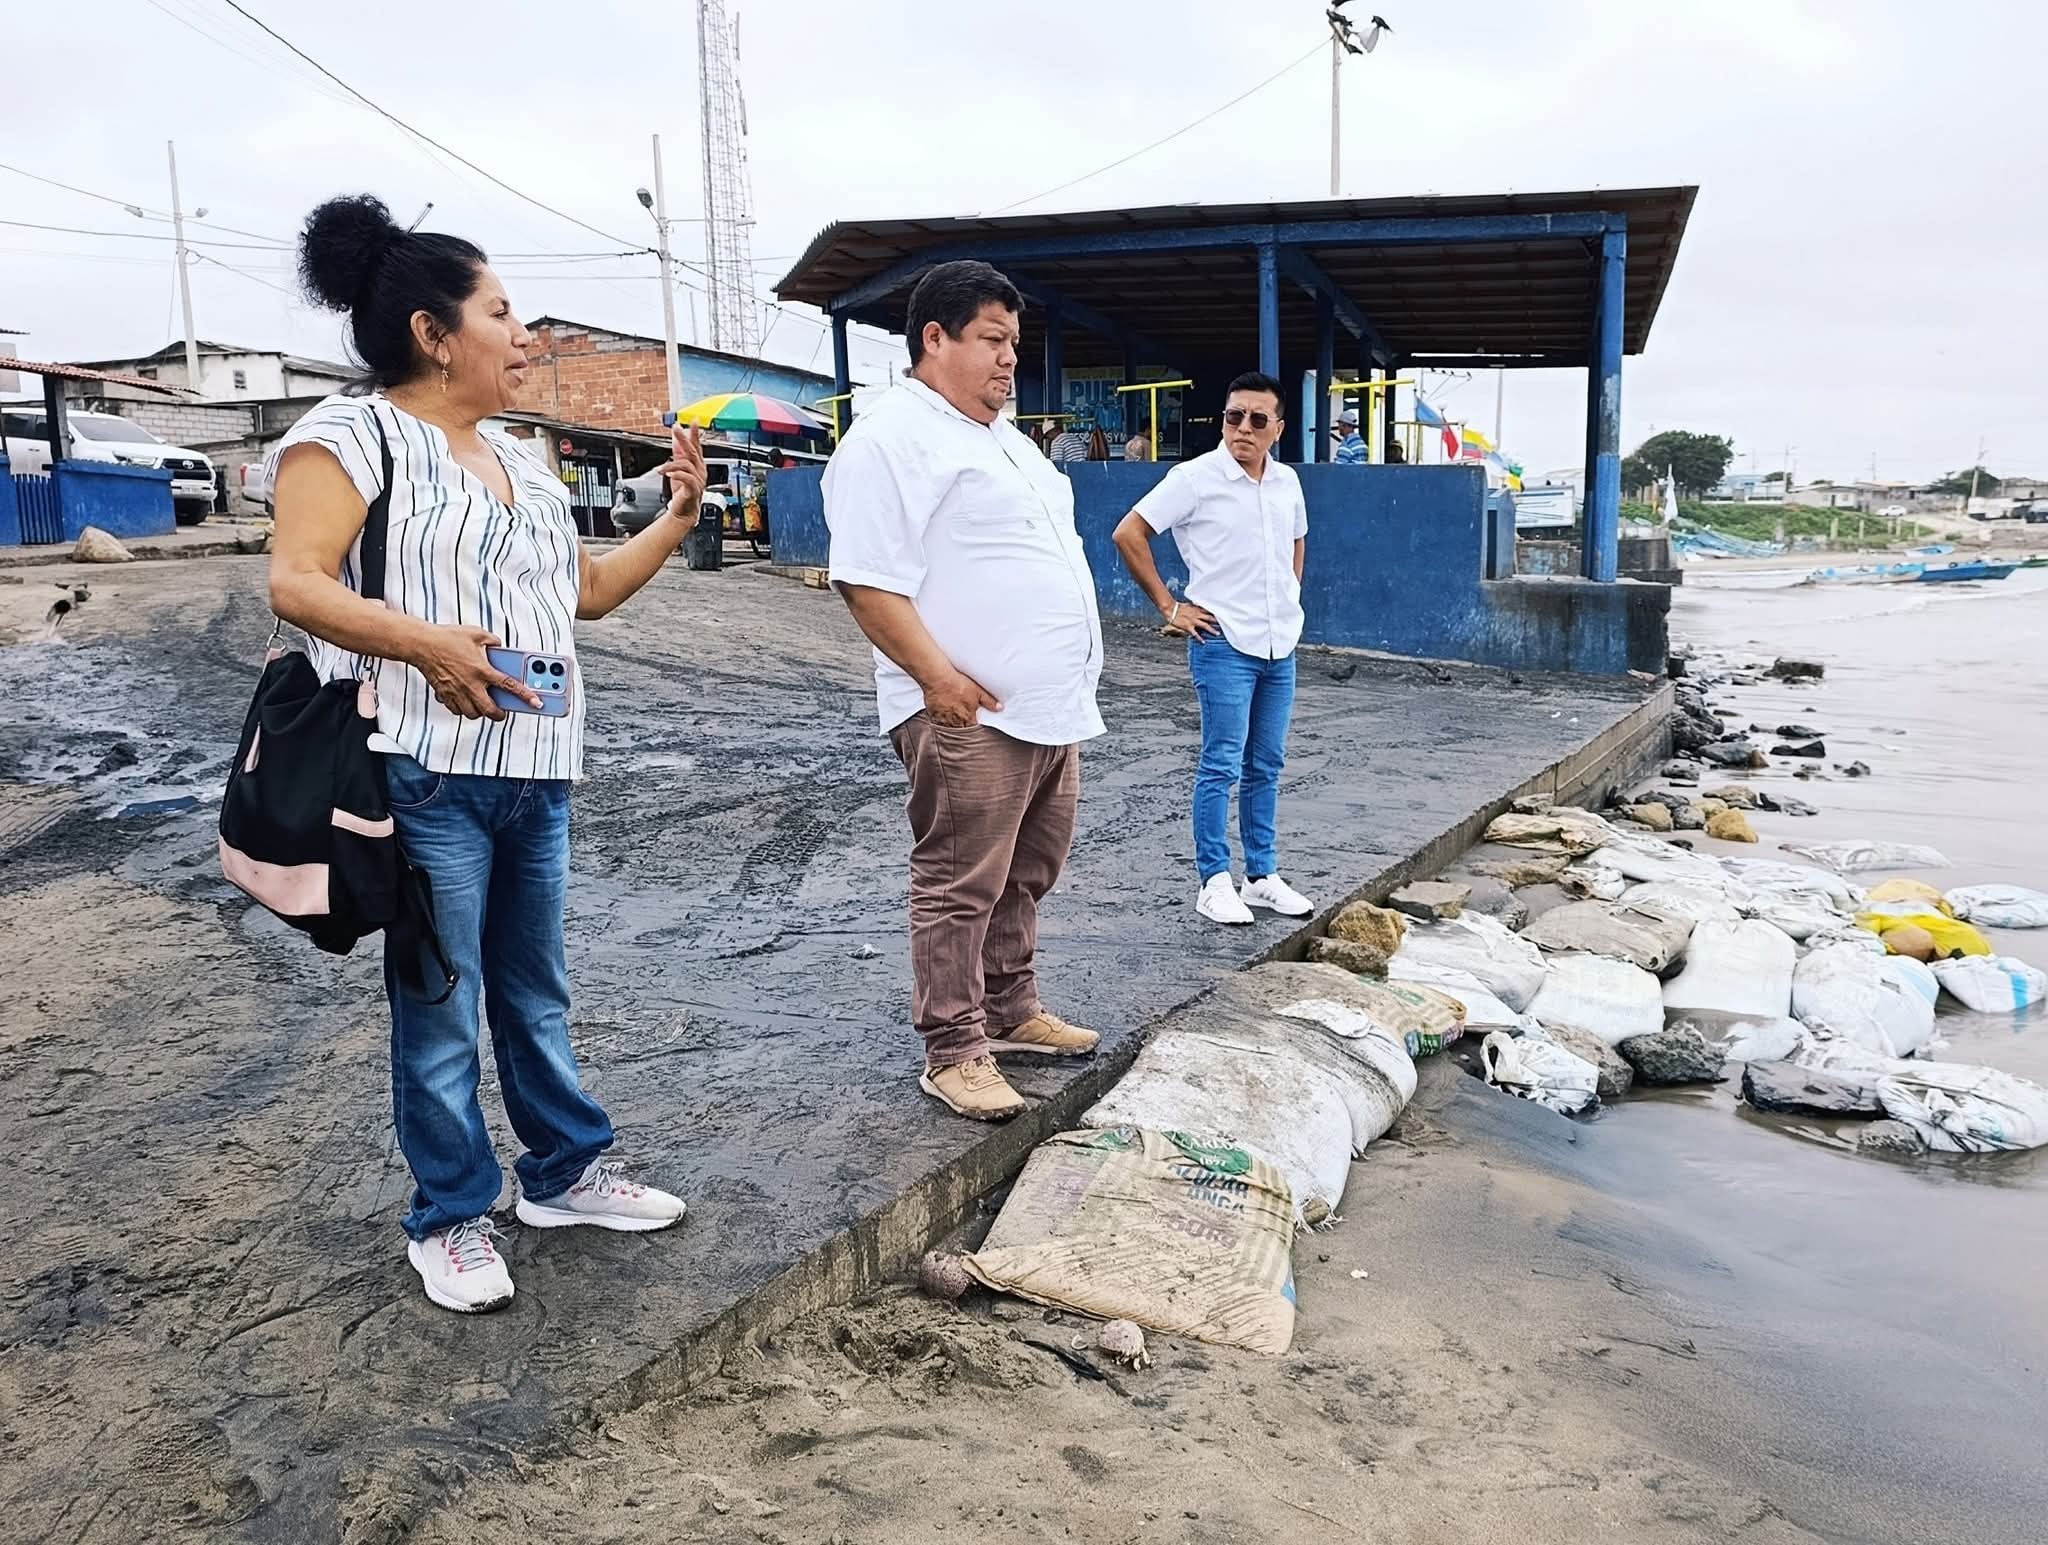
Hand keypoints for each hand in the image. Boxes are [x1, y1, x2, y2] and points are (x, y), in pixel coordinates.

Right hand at [411, 625, 537, 720]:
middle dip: (499, 715)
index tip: (537, 703)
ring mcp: (457, 691)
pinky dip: (462, 709)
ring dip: (480, 712)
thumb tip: (498, 645)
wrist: (421, 644)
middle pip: (490, 710)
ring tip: (483, 705)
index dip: (526, 696)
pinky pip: (456, 710)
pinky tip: (465, 701)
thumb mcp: (476, 633)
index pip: (510, 686)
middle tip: (502, 711)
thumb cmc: (447, 638)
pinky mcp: (444, 694)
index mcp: (482, 669)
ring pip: (472, 714)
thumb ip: (492, 641)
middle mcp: (471, 684)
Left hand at [655, 423, 707, 527]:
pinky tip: (669, 474)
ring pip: (687, 465)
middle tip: (676, 429)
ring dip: (672, 464)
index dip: (695, 434)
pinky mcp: (693, 490)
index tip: (693, 421)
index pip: (697, 446)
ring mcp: (698, 481)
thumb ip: (678, 455)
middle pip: (693, 452)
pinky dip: (677, 475)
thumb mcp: (678, 470)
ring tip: (661, 468)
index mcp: (697, 466)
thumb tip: (676, 440)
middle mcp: (699, 472)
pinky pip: (687, 479)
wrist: (683, 513)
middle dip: (684, 439)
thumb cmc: (682, 494)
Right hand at [923, 666, 1002, 727]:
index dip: (975, 731)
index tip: (975, 730)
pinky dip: (941, 723)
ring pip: (949, 729)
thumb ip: (989, 701)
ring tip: (954, 726)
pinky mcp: (933, 714)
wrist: (939, 679)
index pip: (973, 730)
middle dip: (963, 732)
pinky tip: (942, 721)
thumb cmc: (958, 684)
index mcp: (968, 717)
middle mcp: (955, 720)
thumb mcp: (978, 691)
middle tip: (964, 729)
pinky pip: (938, 723)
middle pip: (961, 731)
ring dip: (952, 729)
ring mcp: (943, 718)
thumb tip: (1000, 708)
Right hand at [1169, 599, 1220, 639]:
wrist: (1171, 609)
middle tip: (1224, 625)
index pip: (1209, 612)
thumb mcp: (1190, 605)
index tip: (1222, 617)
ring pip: (1205, 626)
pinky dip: (1199, 638)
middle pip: (1209, 619)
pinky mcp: (1188, 626)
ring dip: (1212, 630)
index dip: (1216, 614)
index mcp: (1197, 610)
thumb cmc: (1179, 607)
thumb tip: (1201, 606)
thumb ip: (1196, 606)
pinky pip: (1195, 633)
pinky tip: (1203, 642)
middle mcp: (1197, 615)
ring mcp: (1193, 621)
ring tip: (1217, 634)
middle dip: (1217, 622)